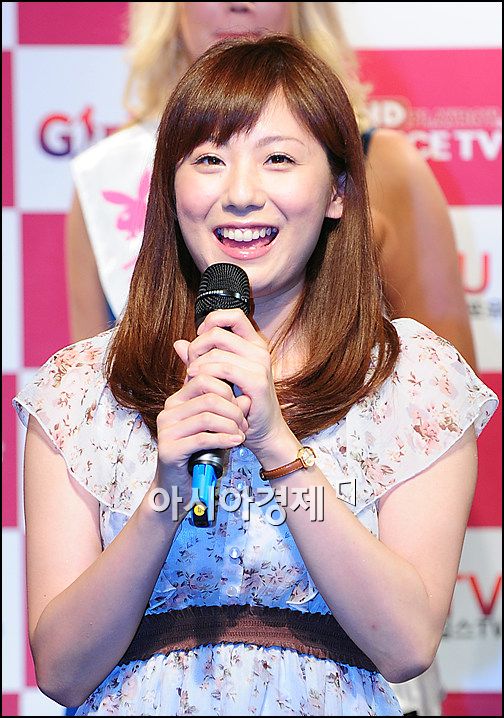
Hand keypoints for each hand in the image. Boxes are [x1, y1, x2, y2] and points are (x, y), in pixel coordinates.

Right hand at [154, 370, 246, 505]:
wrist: (180, 484)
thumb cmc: (200, 453)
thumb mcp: (217, 427)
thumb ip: (230, 410)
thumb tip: (247, 399)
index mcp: (177, 400)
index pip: (204, 379)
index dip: (228, 391)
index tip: (240, 407)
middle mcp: (168, 411)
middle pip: (209, 399)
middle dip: (233, 411)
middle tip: (244, 425)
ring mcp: (166, 430)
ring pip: (207, 418)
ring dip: (230, 426)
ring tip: (240, 435)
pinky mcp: (168, 449)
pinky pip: (202, 439)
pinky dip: (223, 439)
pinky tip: (235, 442)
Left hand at [174, 309, 291, 459]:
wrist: (263, 432)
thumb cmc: (241, 405)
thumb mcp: (219, 378)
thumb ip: (201, 359)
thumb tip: (178, 343)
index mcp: (253, 344)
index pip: (233, 315)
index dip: (211, 321)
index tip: (200, 340)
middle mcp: (259, 351)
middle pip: (217, 332)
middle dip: (197, 347)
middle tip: (191, 365)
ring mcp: (260, 365)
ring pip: (216, 351)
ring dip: (197, 364)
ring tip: (192, 377)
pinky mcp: (258, 382)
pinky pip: (224, 369)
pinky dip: (206, 374)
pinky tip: (198, 382)